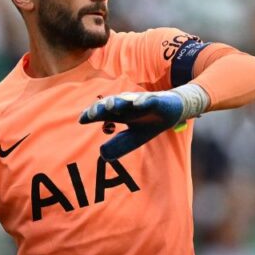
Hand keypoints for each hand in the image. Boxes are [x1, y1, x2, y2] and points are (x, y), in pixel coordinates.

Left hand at [79, 84, 208, 160]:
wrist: (173, 110)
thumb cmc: (149, 122)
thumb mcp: (134, 138)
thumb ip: (120, 145)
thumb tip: (102, 155)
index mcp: (120, 114)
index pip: (102, 113)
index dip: (91, 115)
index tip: (81, 120)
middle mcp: (127, 105)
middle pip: (110, 104)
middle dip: (101, 107)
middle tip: (92, 113)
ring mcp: (141, 101)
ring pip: (127, 100)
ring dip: (118, 101)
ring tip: (110, 106)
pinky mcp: (156, 100)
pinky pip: (149, 100)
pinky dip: (143, 101)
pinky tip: (138, 104)